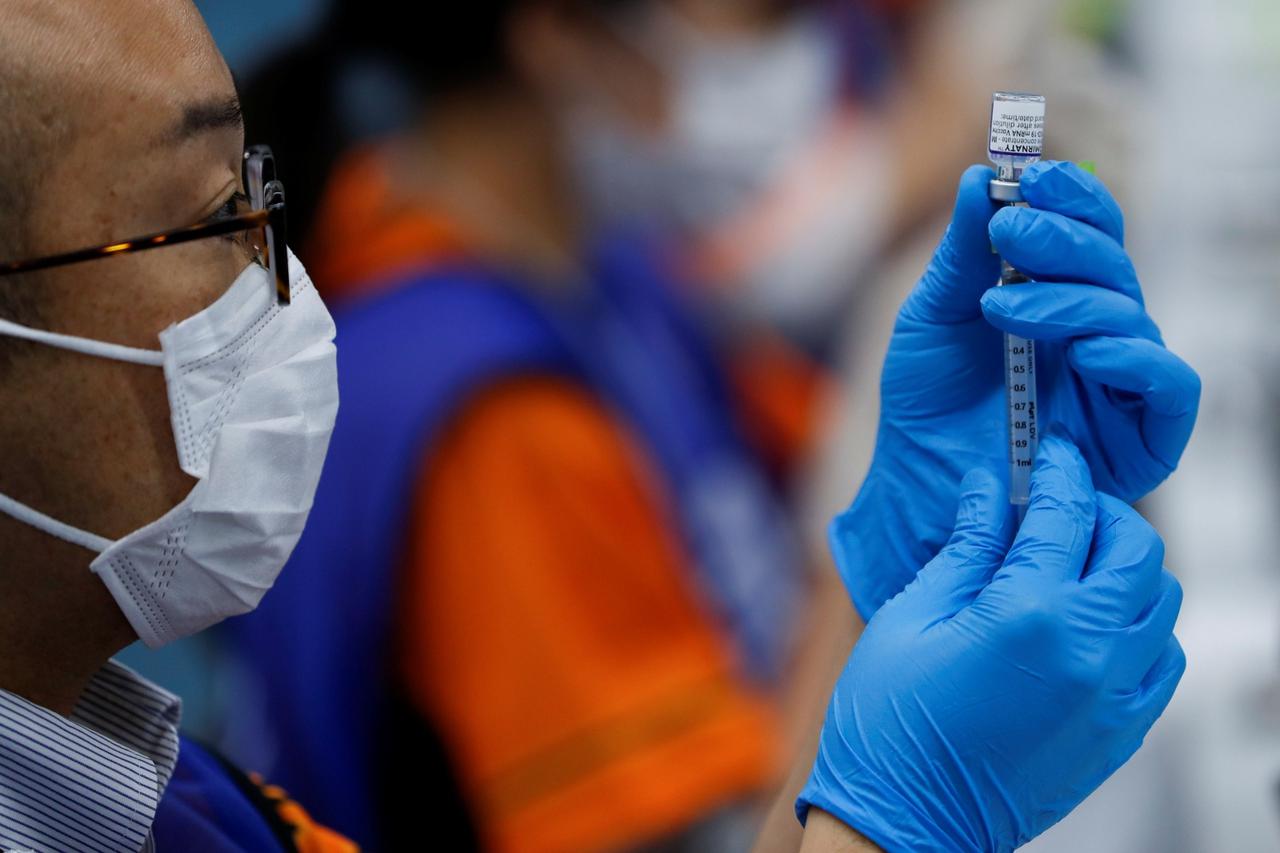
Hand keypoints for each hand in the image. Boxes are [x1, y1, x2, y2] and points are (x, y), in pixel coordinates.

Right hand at [799, 437, 1184, 852]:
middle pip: (1136, 549)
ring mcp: (1114, 698)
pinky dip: (1140, 626)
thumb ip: (964, 547)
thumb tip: (987, 491)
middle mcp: (1088, 652)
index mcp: (1026, 614)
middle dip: (1102, 512)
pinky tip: (1091, 623)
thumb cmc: (888, 724)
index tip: (1049, 452)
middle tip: (1061, 506)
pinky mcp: (1121, 733)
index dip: (1058, 470)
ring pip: (1162, 601)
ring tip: (1074, 564)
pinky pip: (1163, 659)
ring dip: (1125, 568)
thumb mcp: (910, 617)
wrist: (902, 824)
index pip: (1066, 513)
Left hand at [832, 161, 1199, 618]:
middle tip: (1007, 229)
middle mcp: (1097, 335)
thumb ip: (960, 254)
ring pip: (1132, 318)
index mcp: (1057, 298)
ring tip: (1001, 305)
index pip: (1090, 231)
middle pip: (1113, 267)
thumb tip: (979, 178)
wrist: (915, 488)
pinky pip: (1168, 387)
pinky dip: (1134, 360)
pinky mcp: (1141, 440)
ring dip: (1070, 300)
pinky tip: (1084, 353)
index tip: (1031, 173)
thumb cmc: (926, 405)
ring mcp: (1120, 385)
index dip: (1073, 196)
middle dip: (1062, 239)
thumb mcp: (931, 318)